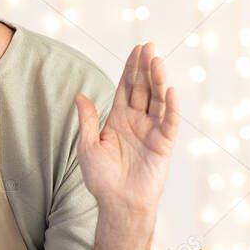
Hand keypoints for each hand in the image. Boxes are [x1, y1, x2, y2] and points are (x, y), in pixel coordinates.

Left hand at [74, 43, 179, 249]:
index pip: (126, 87)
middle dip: (145, 68)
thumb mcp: (88, 145)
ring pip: (157, 100)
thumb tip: (79, 95)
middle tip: (149, 47)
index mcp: (118, 118)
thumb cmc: (101, 178)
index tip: (136, 49)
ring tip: (157, 61)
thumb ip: (87, 120)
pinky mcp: (163, 144)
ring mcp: (151, 131)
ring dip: (158, 81)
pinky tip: (169, 90)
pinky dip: (170, 107)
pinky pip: (168, 122)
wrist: (117, 203)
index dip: (131, 68)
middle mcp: (137, 121)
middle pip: (143, 88)